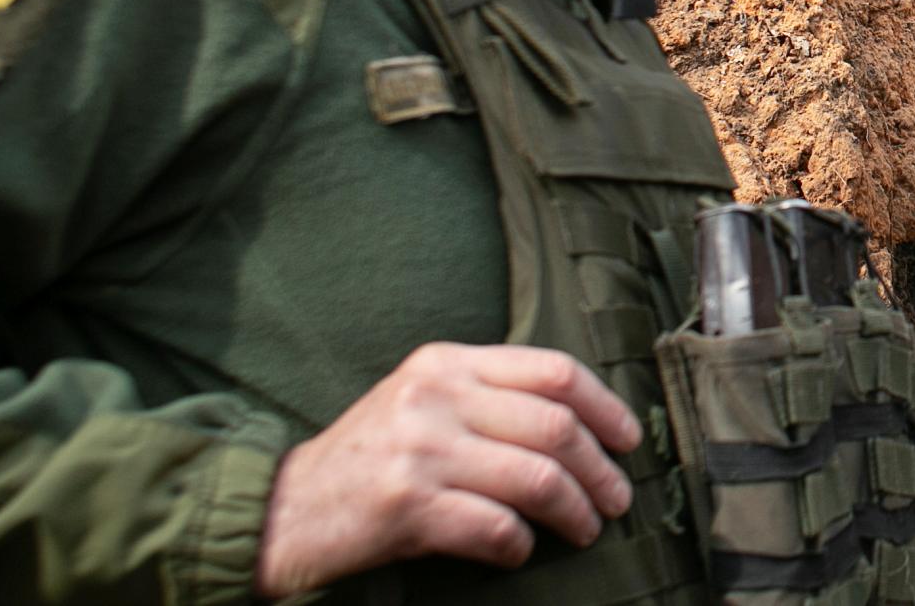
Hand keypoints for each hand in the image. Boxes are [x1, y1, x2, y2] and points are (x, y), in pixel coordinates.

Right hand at [254, 343, 642, 596]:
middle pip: (555, 427)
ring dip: (575, 511)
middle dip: (600, 470)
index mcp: (447, 362)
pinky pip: (496, 527)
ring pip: (536, 478)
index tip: (628, 439)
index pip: (552, 371)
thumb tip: (582, 422)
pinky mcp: (407, 508)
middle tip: (617, 499)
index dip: (605, 406)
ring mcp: (421, 451)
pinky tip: (519, 552)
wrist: (286, 508)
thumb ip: (487, 396)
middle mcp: (435, 397)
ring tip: (585, 529)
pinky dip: (519, 545)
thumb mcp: (422, 400)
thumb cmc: (368, 457)